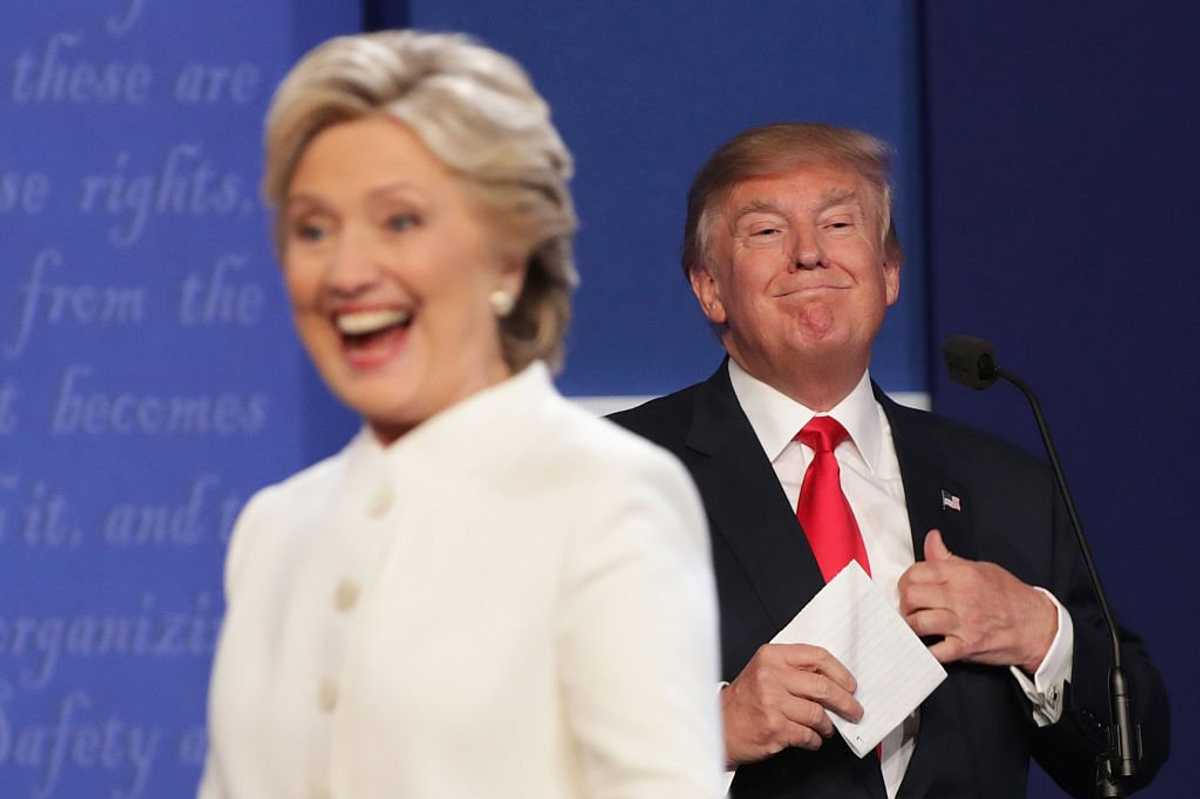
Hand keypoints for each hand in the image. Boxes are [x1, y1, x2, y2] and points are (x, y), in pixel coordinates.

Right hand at [720, 643, 862, 766]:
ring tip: (827, 728)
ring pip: (819, 714)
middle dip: (846, 702)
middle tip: (854, 711)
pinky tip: (811, 738)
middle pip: (823, 687)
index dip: (840, 673)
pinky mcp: (774, 728)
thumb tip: (836, 682)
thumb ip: (795, 669)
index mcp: (772, 656)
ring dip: (828, 725)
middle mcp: (771, 676)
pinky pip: (808, 735)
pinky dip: (815, 740)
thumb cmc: (746, 698)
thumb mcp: (766, 671)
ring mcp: (772, 703)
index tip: (850, 685)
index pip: (817, 656)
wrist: (721, 724)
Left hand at [899, 529, 1057, 673]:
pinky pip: (936, 652)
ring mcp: (963, 623)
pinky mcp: (967, 647)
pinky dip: (926, 651)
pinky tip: (926, 646)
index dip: (906, 580)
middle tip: (909, 607)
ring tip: (915, 624)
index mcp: (961, 574)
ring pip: (917, 623)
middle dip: (904, 602)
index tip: (908, 587)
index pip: (917, 572)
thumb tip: (931, 539)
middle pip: (911, 596)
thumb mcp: (980, 568)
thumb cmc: (1009, 595)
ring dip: (911, 625)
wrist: (1037, 625)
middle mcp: (960, 596)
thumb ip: (949, 558)